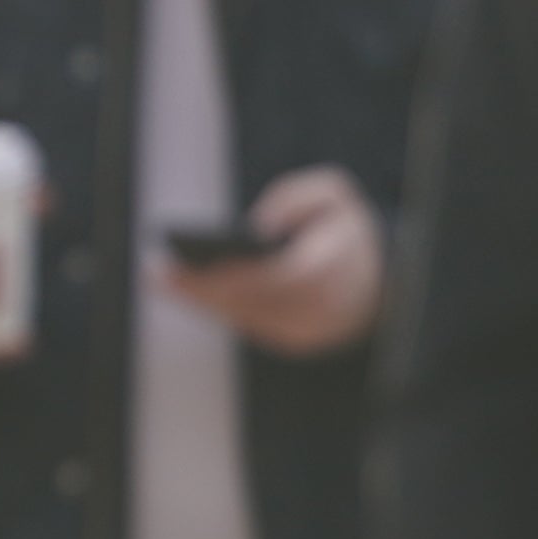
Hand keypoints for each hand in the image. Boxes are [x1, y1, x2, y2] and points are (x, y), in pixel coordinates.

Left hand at [165, 168, 384, 356]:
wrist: (381, 281)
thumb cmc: (348, 231)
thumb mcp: (335, 195)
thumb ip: (297, 198)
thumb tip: (259, 227)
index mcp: (333, 268)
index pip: (274, 277)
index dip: (230, 275)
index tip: (191, 268)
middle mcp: (319, 308)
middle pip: (248, 302)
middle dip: (199, 289)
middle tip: (155, 274)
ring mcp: (308, 331)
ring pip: (243, 317)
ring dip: (200, 301)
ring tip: (161, 280)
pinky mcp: (295, 343)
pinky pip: (248, 325)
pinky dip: (218, 308)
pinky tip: (187, 292)